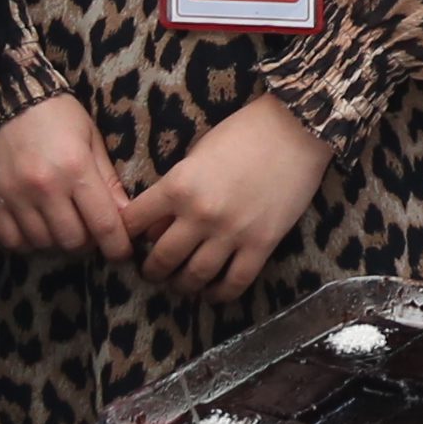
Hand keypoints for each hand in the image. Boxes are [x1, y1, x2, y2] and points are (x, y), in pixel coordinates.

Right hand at [0, 94, 137, 261]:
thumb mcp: (90, 138)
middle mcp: (45, 187)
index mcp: (76, 169)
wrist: (4, 95)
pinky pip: (12, 240)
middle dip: (87, 242)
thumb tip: (126, 216)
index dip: (117, 247)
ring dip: (57, 240)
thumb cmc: (56, 114)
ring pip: (43, 243)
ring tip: (62, 224)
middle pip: (73, 240)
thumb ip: (107, 179)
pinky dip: (27, 242)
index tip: (121, 253)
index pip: (103, 224)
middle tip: (88, 230)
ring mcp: (15, 195)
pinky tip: (36, 227)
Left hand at [135, 97, 331, 301]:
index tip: (128, 242)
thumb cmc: (243, 133)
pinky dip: (220, 293)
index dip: (126, 235)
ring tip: (180, 283)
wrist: (296, 129)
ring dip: (182, 285)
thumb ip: (176, 187)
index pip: (135, 223)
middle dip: (152, 270)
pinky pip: (235, 282)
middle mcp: (200, 214)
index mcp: (178, 186)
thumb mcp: (196, 153)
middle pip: (162, 258)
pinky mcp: (261, 244)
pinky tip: (213, 292)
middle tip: (153, 271)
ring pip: (195, 276)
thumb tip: (158, 222)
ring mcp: (231, 233)